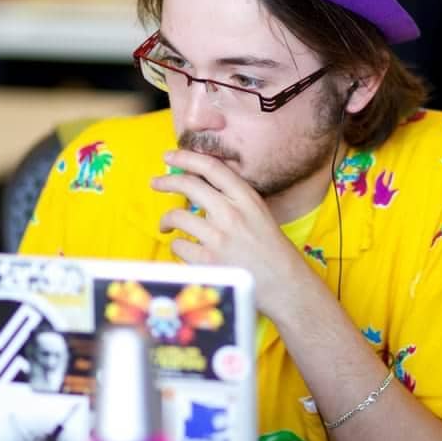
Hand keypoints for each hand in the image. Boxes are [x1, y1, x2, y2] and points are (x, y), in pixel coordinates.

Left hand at [149, 149, 317, 320]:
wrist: (285, 285)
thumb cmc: (273, 252)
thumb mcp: (259, 215)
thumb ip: (234, 201)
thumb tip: (199, 188)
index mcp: (247, 199)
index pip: (212, 167)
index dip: (187, 157)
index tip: (171, 155)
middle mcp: (232, 213)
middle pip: (189, 185)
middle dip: (167, 180)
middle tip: (156, 182)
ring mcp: (219, 237)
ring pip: (177, 216)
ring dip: (167, 220)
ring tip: (166, 225)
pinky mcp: (208, 261)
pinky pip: (178, 246)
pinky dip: (178, 246)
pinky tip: (185, 250)